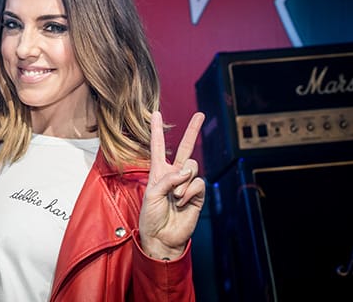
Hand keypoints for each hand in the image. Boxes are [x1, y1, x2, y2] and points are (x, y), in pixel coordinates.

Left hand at [138, 110, 205, 260]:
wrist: (162, 238)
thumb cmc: (151, 217)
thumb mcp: (151, 194)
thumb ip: (167, 179)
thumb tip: (186, 172)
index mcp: (158, 171)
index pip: (158, 146)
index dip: (157, 130)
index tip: (156, 113)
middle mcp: (173, 174)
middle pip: (185, 148)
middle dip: (193, 130)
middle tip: (201, 114)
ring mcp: (187, 184)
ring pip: (192, 166)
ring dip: (183, 181)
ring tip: (175, 197)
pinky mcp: (198, 195)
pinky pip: (198, 183)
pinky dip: (190, 192)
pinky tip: (183, 202)